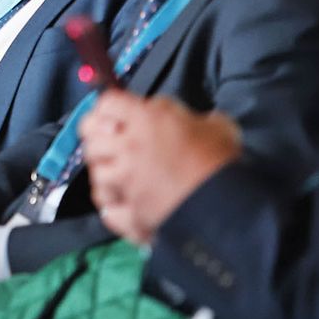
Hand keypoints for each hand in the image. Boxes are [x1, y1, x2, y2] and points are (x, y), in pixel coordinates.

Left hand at [82, 92, 240, 244]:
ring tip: (121, 176)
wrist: (228, 208)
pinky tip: (124, 203)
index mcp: (145, 121)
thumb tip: (163, 113)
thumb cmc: (221, 160)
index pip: (107, 102)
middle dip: (99, 138)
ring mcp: (125, 184)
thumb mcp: (212, 123)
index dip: (109, 107)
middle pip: (90, 136)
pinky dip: (112, 207)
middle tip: (115, 144)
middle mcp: (127, 149)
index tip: (119, 115)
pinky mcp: (130, 215)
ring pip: (95, 173)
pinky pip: (107, 210)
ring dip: (106, 173)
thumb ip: (180, 114)